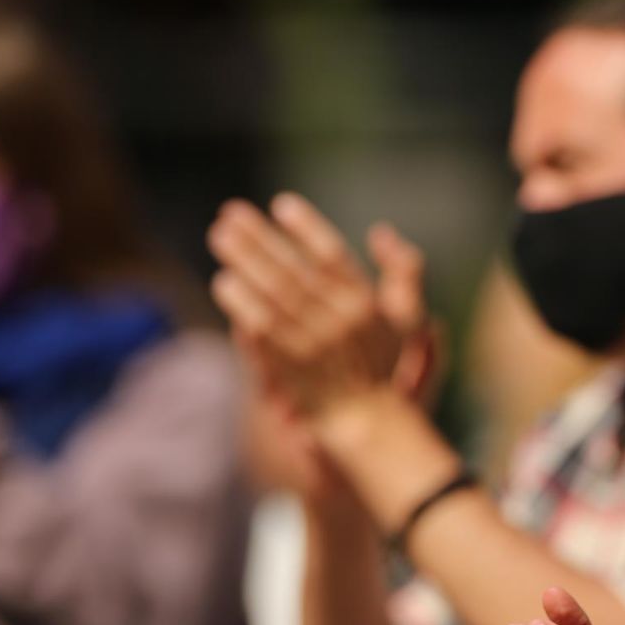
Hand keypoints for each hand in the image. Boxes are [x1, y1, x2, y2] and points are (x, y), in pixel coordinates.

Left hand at [208, 193, 432, 432]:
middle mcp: (340, 322)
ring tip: (220, 237)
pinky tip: (225, 282)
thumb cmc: (382, 361)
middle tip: (231, 215)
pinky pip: (261, 332)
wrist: (369, 420)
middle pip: (293, 271)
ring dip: (244, 263)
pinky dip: (242, 306)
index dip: (306, 227)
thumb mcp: (404, 315)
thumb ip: (403, 269)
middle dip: (260, 239)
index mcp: (366, 304)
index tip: (281, 204)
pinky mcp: (290, 369)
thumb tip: (381, 231)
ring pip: (273, 297)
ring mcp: (313, 346)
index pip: (332, 255)